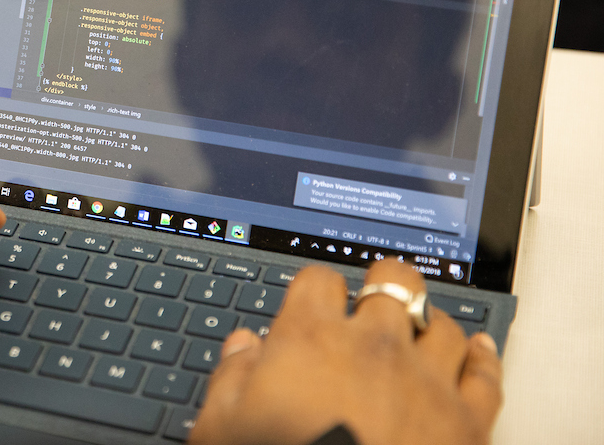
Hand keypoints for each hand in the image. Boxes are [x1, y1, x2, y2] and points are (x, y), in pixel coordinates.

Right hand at [194, 261, 502, 444]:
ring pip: (441, 324)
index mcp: (311, 341)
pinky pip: (485, 374)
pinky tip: (478, 350)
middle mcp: (374, 349)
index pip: (319, 280)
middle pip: (392, 282)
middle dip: (382, 284)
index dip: (316, 288)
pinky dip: (482, 357)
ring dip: (428, 321)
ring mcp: (426, 383)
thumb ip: (231, 377)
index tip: (314, 302)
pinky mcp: (465, 423)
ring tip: (418, 327)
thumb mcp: (221, 427)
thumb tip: (242, 348)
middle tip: (374, 297)